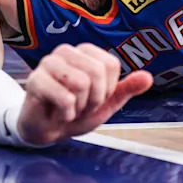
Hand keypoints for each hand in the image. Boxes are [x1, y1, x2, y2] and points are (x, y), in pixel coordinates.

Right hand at [18, 43, 152, 145]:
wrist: (47, 132)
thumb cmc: (75, 112)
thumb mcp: (106, 103)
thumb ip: (126, 89)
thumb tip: (148, 77)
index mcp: (85, 52)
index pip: (110, 64)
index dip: (107, 89)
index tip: (94, 99)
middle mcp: (66, 51)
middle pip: (96, 71)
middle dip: (93, 99)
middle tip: (80, 106)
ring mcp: (48, 63)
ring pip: (81, 82)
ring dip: (79, 106)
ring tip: (68, 108)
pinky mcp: (35, 80)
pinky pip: (64, 98)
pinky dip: (66, 114)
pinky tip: (57, 114)